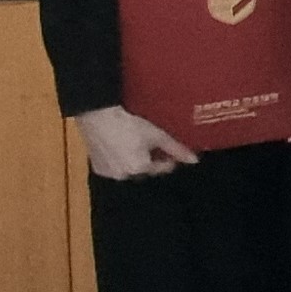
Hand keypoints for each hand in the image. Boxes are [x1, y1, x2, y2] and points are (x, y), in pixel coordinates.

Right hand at [74, 106, 199, 179]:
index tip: (172, 149)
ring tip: (137, 144)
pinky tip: (122, 147)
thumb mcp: (157, 134)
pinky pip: (114, 167)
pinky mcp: (96, 167)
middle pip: (145, 169)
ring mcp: (108, 173)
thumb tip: (194, 160)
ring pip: (129, 169)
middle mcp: (124, 175)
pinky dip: (120, 160)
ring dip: (136, 160)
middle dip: (151, 159)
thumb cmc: (129, 124)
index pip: (162, 168)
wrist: (98, 116)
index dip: (169, 158)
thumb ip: (176, 149)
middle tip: (153, 144)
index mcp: (139, 169)